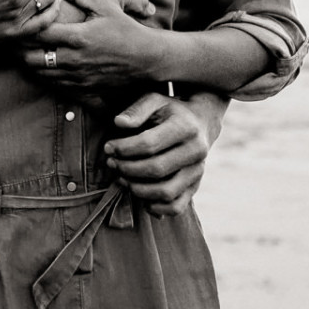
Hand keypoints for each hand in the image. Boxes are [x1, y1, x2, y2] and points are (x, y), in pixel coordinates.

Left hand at [22, 0, 165, 90]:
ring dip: (32, 64)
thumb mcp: (105, 7)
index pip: (40, 33)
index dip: (27, 27)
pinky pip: (55, 86)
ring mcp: (78, 77)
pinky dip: (46, 76)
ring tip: (28, 52)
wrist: (146, 58)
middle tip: (18, 39)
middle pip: (33, 59)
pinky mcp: (83, 88)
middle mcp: (74, 59)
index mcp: (78, 37)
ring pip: (41, 75)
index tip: (23, 20)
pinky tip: (46, 66)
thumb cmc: (126, 29)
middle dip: (22, 49)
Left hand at [104, 91, 223, 216]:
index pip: (149, 143)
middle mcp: (196, 150)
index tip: (108, 147)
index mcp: (185, 127)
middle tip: (112, 164)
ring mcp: (198, 171)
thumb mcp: (154, 100)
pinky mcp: (196, 186)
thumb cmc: (170, 111)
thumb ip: (136, 110)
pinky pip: (176, 206)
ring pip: (166, 192)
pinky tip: (140, 196)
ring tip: (122, 178)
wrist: (201, 122)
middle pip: (156, 169)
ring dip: (138, 189)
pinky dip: (156, 208)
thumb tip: (119, 123)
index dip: (124, 148)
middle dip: (127, 168)